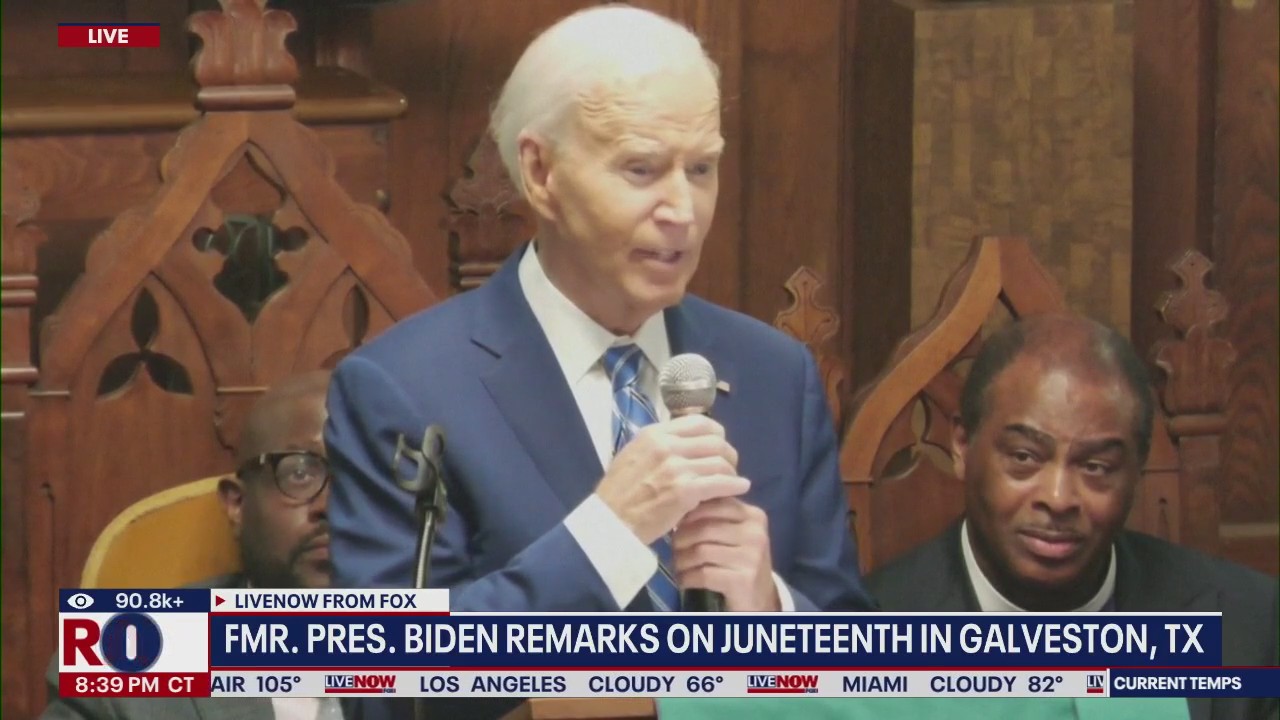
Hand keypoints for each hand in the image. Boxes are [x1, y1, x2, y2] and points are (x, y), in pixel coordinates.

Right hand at [595, 414, 748, 544]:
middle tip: (728, 466)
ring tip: (732, 480)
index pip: (699, 422)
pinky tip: (741, 488)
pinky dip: (735, 485)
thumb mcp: (633, 455)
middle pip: (715, 440)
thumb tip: (685, 441)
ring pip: (720, 461)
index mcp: (654, 434)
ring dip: (731, 472)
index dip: (716, 433)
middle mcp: (666, 445)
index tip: (718, 446)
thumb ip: (659, 445)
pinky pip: (721, 483)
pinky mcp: (686, 491)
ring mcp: (677, 468)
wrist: (610, 523)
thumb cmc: (619, 494)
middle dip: (727, 453)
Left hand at [672, 498, 779, 611]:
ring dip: (681, 560)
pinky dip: (687, 577)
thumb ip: (717, 515)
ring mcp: (752, 558)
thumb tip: (682, 503)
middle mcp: (756, 534)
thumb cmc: (740, 560)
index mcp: (754, 517)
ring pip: (701, 551)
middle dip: (682, 538)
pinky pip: (703, 574)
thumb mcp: (736, 533)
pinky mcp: (743, 580)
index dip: (690, 513)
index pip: (715, 504)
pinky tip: (684, 580)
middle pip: (704, 528)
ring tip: (677, 565)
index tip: (678, 523)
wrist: (759, 596)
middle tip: (674, 547)